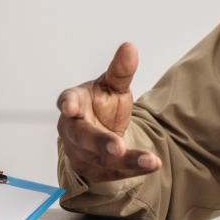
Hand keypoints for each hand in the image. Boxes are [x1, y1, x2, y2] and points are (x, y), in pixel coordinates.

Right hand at [56, 42, 161, 182]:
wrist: (100, 132)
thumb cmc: (101, 105)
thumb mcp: (113, 85)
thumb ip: (121, 70)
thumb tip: (130, 47)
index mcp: (73, 102)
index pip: (68, 101)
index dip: (68, 103)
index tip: (69, 107)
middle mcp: (71, 129)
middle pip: (83, 137)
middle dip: (100, 143)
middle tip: (118, 147)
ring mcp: (78, 152)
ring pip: (100, 159)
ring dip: (126, 161)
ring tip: (149, 159)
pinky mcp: (92, 170)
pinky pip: (113, 173)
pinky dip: (133, 170)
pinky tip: (151, 164)